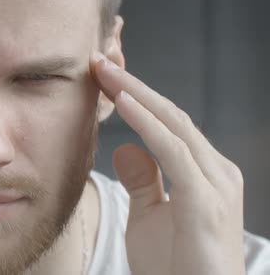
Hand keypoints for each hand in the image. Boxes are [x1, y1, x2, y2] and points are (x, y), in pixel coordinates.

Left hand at [91, 52, 245, 274]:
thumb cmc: (174, 266)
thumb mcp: (150, 216)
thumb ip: (144, 181)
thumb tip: (126, 147)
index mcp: (204, 172)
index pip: (167, 122)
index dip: (134, 96)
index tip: (101, 76)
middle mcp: (215, 171)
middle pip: (170, 114)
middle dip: (131, 85)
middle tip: (98, 60)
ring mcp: (215, 184)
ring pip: (173, 124)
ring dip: (135, 93)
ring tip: (103, 71)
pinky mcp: (206, 201)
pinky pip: (172, 151)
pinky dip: (146, 124)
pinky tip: (121, 103)